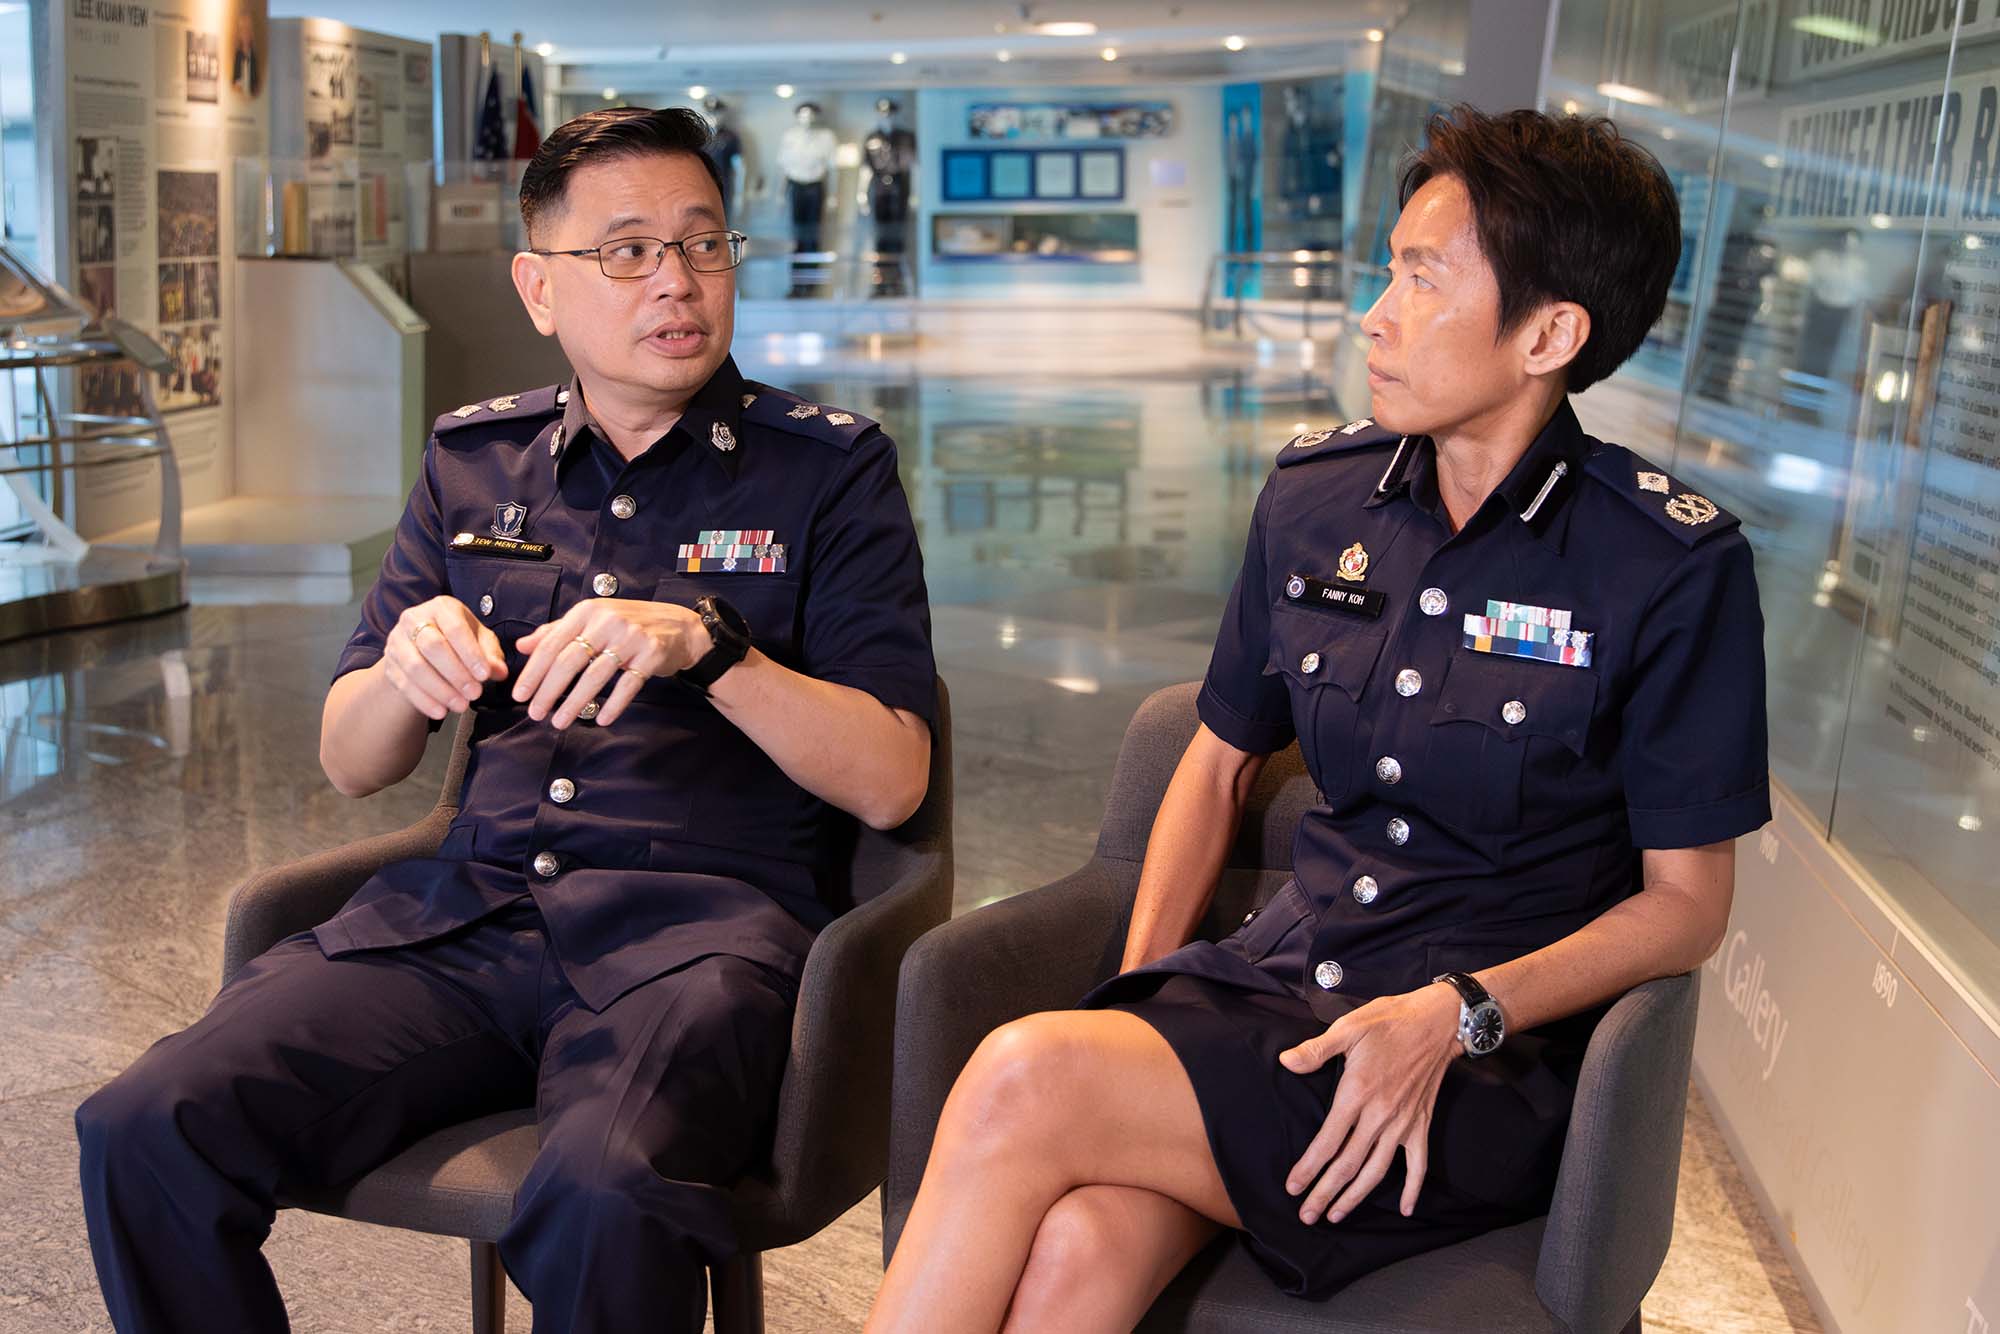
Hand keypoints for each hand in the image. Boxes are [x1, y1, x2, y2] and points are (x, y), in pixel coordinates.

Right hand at [385, 596, 505, 720]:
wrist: (422, 649)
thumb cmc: (459, 641)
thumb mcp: (480, 641)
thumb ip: (491, 654)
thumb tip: (499, 672)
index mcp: (441, 607)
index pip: (455, 628)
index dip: (470, 653)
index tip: (484, 675)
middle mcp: (414, 619)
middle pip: (432, 646)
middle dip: (456, 673)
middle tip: (475, 693)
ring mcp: (397, 641)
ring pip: (416, 667)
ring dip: (441, 690)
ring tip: (461, 705)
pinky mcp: (389, 664)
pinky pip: (404, 684)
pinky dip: (424, 701)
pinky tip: (441, 712)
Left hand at [512, 598, 714, 728]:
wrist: (679, 627)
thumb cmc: (629, 625)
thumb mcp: (591, 620)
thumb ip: (557, 632)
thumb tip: (522, 646)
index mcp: (587, 611)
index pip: (552, 644)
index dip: (533, 672)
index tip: (519, 694)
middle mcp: (607, 621)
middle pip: (569, 661)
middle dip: (549, 691)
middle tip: (535, 714)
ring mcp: (631, 637)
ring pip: (595, 675)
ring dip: (575, 702)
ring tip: (559, 722)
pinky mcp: (651, 654)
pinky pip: (628, 685)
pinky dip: (614, 704)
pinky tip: (601, 719)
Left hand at [1278, 982, 1462, 1224]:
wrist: (1436, 1023)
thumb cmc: (1389, 1022)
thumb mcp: (1349, 1027)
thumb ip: (1316, 1049)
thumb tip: (1285, 1062)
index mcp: (1358, 1092)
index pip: (1328, 1140)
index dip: (1309, 1167)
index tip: (1293, 1187)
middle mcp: (1380, 1115)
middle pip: (1349, 1164)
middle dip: (1325, 1193)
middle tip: (1307, 1216)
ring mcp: (1403, 1124)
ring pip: (1377, 1171)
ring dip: (1356, 1197)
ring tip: (1336, 1216)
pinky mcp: (1421, 1125)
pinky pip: (1418, 1165)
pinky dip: (1413, 1188)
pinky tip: (1406, 1209)